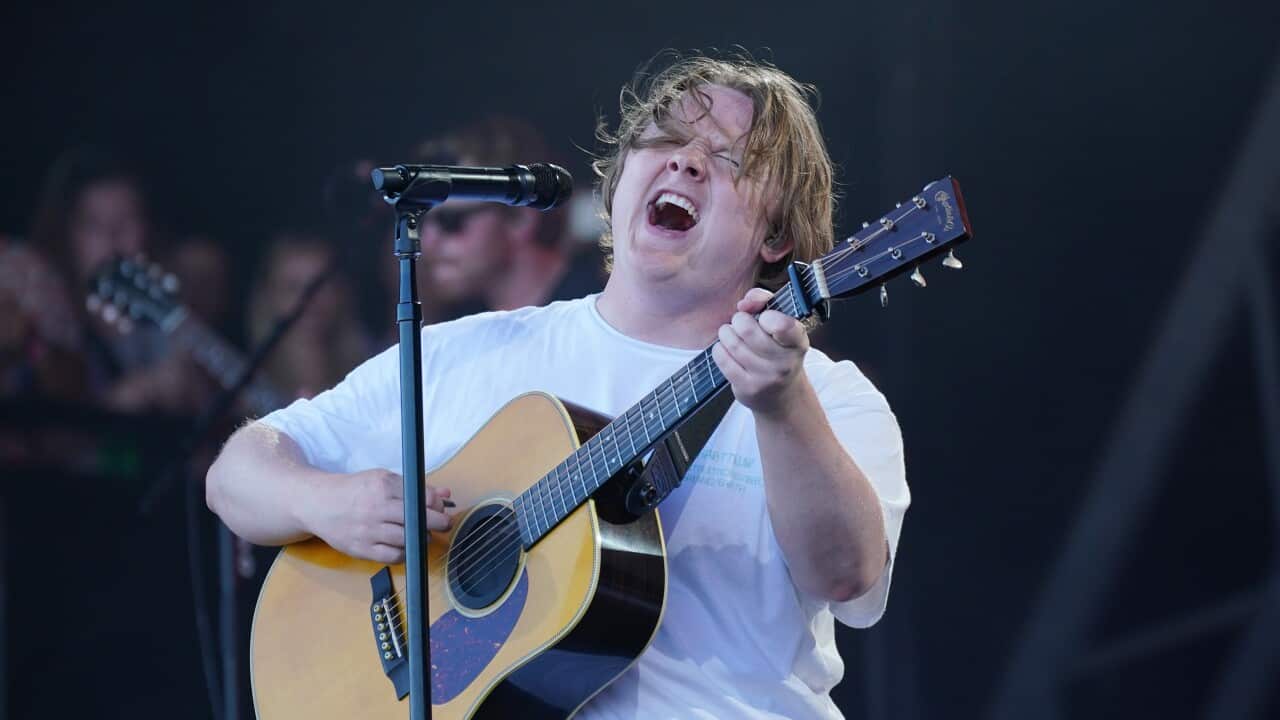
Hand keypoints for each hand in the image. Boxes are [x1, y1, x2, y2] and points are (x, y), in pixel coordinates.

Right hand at [306, 468, 451, 563]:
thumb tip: (445, 495)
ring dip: (421, 538)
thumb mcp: (382, 479)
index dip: (437, 504)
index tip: (440, 507)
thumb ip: (414, 487)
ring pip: (408, 539)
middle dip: (438, 522)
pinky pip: (393, 556)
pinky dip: (404, 553)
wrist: (318, 504)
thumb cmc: (354, 491)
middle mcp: (376, 508)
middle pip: (418, 519)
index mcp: (382, 486)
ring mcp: (368, 530)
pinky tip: (404, 545)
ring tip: (421, 533)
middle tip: (442, 523)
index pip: (421, 497)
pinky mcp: (361, 549)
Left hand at [711, 288, 809, 415]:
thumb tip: (744, 302)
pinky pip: (722, 358)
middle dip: (738, 320)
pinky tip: (727, 349)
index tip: (763, 318)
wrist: (781, 396)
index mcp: (797, 341)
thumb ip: (764, 301)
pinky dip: (720, 349)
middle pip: (747, 329)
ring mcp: (766, 377)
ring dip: (727, 333)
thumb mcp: (780, 325)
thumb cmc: (777, 351)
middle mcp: (785, 362)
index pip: (782, 324)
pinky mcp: (748, 388)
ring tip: (732, 335)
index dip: (766, 316)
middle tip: (741, 324)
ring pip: (732, 343)